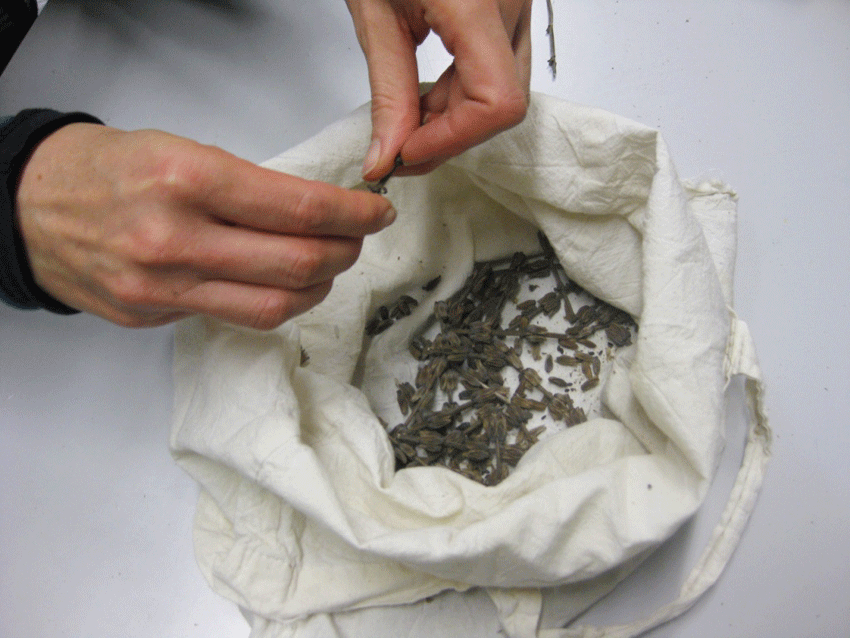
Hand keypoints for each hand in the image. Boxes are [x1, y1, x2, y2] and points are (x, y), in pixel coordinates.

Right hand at [16, 124, 395, 328]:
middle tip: (357, 239)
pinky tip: (282, 284)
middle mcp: (174, 238)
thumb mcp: (180, 149)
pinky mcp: (152, 316)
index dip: (351, 214)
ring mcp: (161, 286)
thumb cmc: (107, 168)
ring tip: (327, 265)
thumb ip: (247, 187)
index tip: (375, 213)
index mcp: (185, 178)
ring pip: (274, 305)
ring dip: (317, 286)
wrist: (30, 207)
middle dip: (344, 252)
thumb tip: (314, 214)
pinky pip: (235, 317)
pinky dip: (273, 301)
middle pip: (295, 264)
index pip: (296, 207)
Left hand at [345, 0, 531, 179]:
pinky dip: (464, 93)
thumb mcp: (375, 16)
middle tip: (401, 146)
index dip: (452, 140)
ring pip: (505, 90)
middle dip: (450, 136)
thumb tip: (388, 156)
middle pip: (504, 103)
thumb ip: (388, 95)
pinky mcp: (512, 5)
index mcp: (475, 1)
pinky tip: (430, 95)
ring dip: (456, 118)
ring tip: (409, 115)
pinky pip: (501, 67)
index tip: (408, 154)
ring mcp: (518, 1)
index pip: (496, 103)